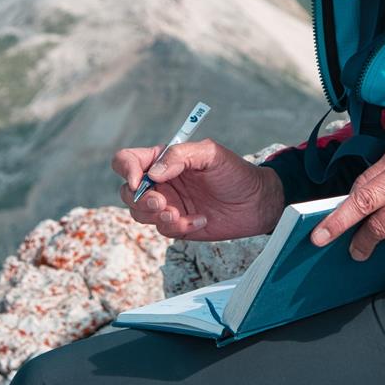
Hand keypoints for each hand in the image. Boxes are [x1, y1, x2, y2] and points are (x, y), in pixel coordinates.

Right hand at [112, 138, 286, 241]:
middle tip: (162, 202)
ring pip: (140, 214)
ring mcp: (168, 205)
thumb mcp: (210, 154)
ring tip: (179, 214)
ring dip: (155, 216)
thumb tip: (152, 174)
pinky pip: (164, 230)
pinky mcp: (178, 225)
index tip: (139, 182)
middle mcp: (161, 183)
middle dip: (140, 200)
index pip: (127, 160)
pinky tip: (201, 220)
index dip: (126, 169)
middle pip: (127, 192)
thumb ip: (180, 155)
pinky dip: (180, 227)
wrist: (258, 201)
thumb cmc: (235, 172)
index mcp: (163, 160)